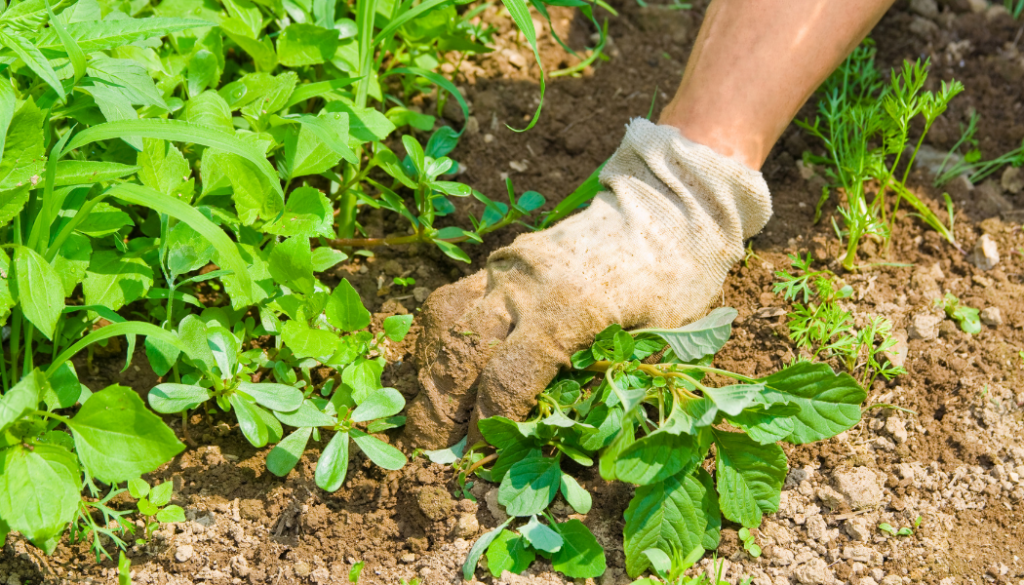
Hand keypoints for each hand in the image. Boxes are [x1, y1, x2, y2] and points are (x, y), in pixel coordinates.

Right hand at [402, 119, 771, 448]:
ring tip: (433, 413)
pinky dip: (440, 339)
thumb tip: (557, 438)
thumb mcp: (660, 339)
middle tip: (440, 448)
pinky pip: (454, 300)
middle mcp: (527, 285)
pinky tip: (443, 368)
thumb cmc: (675, 280)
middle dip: (442, 408)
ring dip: (431, 373)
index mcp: (570, 309)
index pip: (508, 379)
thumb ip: (608, 382)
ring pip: (446, 323)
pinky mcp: (502, 259)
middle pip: (462, 352)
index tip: (483, 458)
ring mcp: (509, 267)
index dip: (489, 426)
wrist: (667, 206)